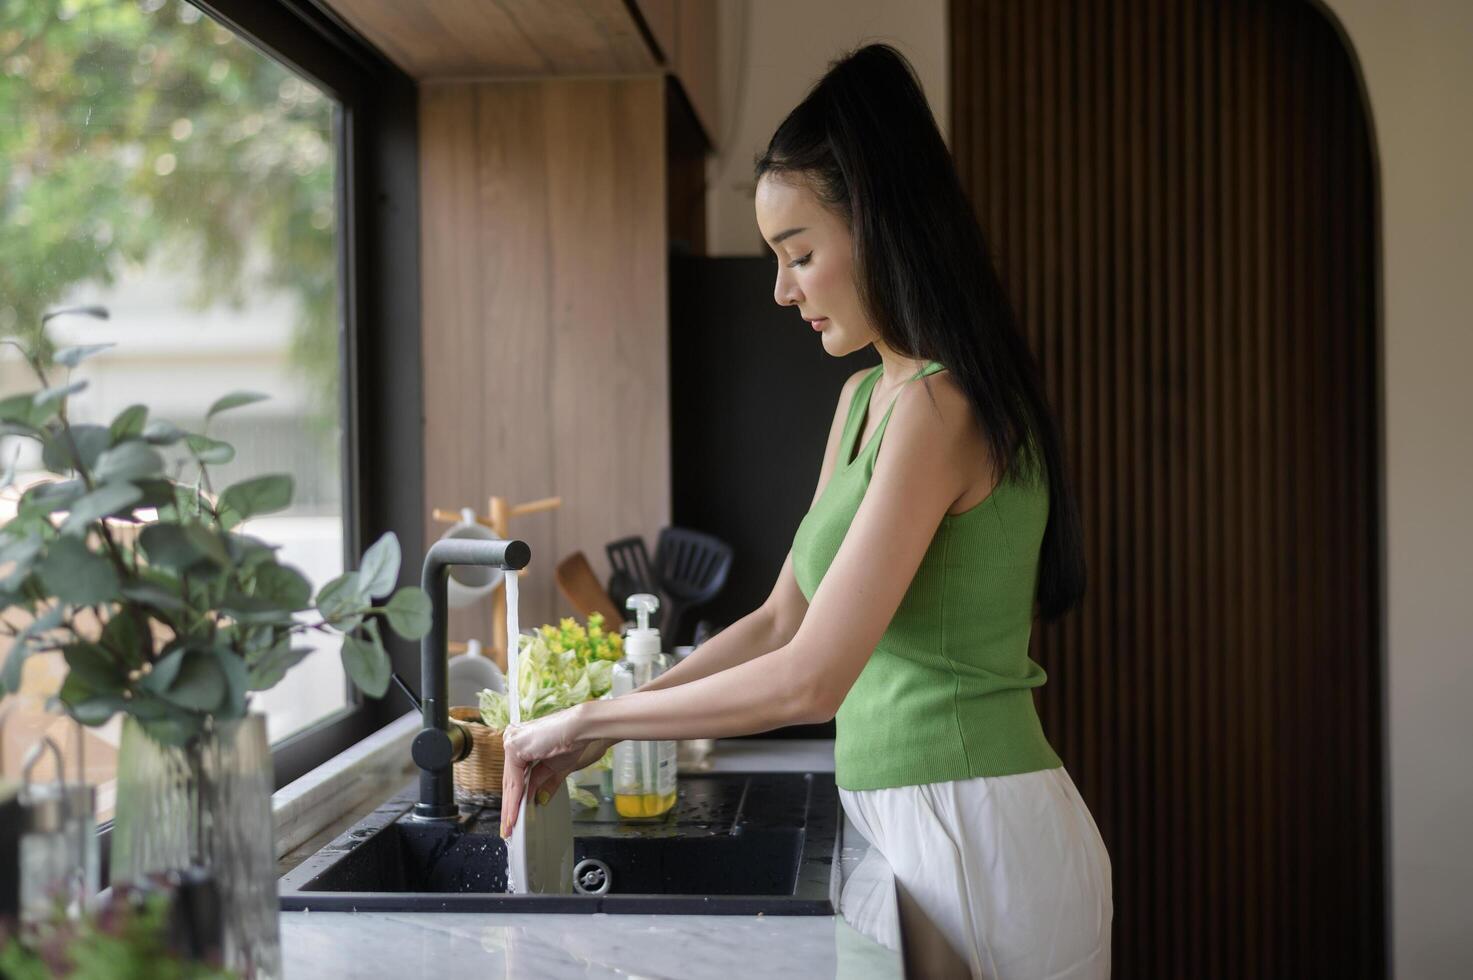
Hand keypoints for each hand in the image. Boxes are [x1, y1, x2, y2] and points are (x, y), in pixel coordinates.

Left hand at [499, 704, 605, 836]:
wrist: (581, 729)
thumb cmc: (573, 740)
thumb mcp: (555, 768)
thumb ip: (542, 783)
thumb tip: (536, 799)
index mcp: (522, 741)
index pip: (514, 776)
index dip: (514, 798)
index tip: (514, 816)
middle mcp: (513, 739)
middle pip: (509, 780)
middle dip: (510, 807)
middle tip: (508, 827)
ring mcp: (511, 742)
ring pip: (510, 782)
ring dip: (510, 807)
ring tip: (510, 826)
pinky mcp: (513, 747)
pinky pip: (514, 780)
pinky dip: (515, 799)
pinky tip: (515, 814)